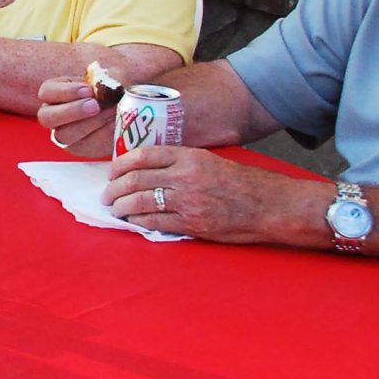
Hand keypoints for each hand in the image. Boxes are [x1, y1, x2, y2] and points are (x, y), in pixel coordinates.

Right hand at [35, 74, 113, 156]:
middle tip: (95, 106)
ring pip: (65, 135)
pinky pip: (86, 147)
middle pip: (47, 118)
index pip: (47, 92)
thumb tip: (112, 81)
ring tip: (111, 113)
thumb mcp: (116, 75)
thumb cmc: (116, 86)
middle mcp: (54, 114)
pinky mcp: (82, 147)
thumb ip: (114, 75)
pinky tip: (115, 125)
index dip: (66, 92)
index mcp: (55, 91)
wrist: (127, 106)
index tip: (89, 90)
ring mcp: (65, 133)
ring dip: (89, 124)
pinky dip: (103, 136)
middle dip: (71, 111)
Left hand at [103, 144, 310, 242]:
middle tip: (107, 195)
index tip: (112, 171)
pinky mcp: (193, 224)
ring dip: (122, 206)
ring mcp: (188, 201)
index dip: (121, 164)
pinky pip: (156, 222)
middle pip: (136, 179)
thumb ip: (183, 164)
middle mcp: (186, 177)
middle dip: (115, 188)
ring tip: (116, 209)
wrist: (272, 206)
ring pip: (140, 201)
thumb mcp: (213, 162)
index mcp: (190, 157)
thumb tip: (151, 171)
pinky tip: (133, 221)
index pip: (144, 155)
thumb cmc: (245, 183)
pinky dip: (139, 221)